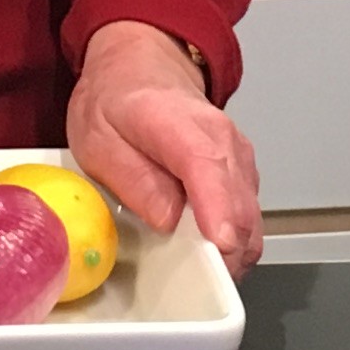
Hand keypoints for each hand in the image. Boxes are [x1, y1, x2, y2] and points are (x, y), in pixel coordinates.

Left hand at [68, 21, 260, 273]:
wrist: (144, 66)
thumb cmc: (117, 102)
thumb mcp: (98, 138)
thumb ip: (133, 179)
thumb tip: (169, 220)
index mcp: (182, 126)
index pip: (210, 170)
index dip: (219, 211)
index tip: (221, 246)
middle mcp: (225, 142)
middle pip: (241, 206)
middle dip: (225, 253)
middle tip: (193, 282)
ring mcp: (240, 160)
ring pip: (251, 219)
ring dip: (230, 252)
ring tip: (194, 270)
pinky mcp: (244, 176)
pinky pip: (247, 218)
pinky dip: (231, 241)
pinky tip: (203, 249)